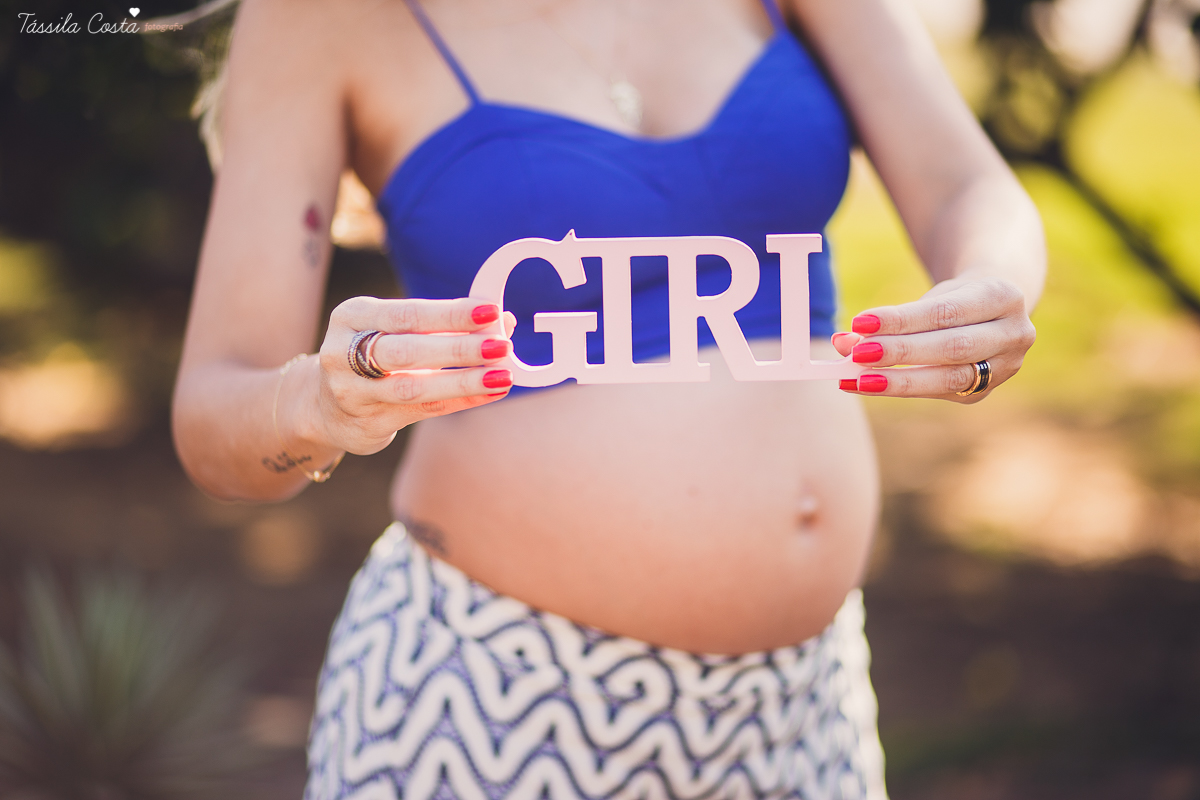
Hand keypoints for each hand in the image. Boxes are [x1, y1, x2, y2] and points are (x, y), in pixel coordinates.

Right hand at [311, 297, 516, 454]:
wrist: (324, 405)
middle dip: (459, 348)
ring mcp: (352, 390)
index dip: (451, 313)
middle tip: (501, 345)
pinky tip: (490, 393)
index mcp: (354, 316)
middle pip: (408, 350)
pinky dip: (461, 400)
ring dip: (464, 381)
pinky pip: (423, 410)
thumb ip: (445, 325)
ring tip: (502, 375)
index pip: (408, 312)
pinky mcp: (367, 421)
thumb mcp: (397, 331)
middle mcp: (344, 352)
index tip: (490, 310)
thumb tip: (504, 319)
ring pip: (414, 386)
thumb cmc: (375, 356)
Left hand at [831, 277, 1035, 402]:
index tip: (860, 323)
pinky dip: (901, 389)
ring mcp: (1006, 367)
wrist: (996, 308)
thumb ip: (890, 320)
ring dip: (898, 380)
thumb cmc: (955, 297)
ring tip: (856, 378)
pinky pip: (940, 393)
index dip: (902, 321)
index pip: (945, 312)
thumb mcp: (929, 297)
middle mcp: (1014, 334)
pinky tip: (867, 385)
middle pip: (951, 348)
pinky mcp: (986, 390)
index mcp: (1003, 297)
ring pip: (948, 379)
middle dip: (900, 353)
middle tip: (857, 354)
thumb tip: (844, 342)